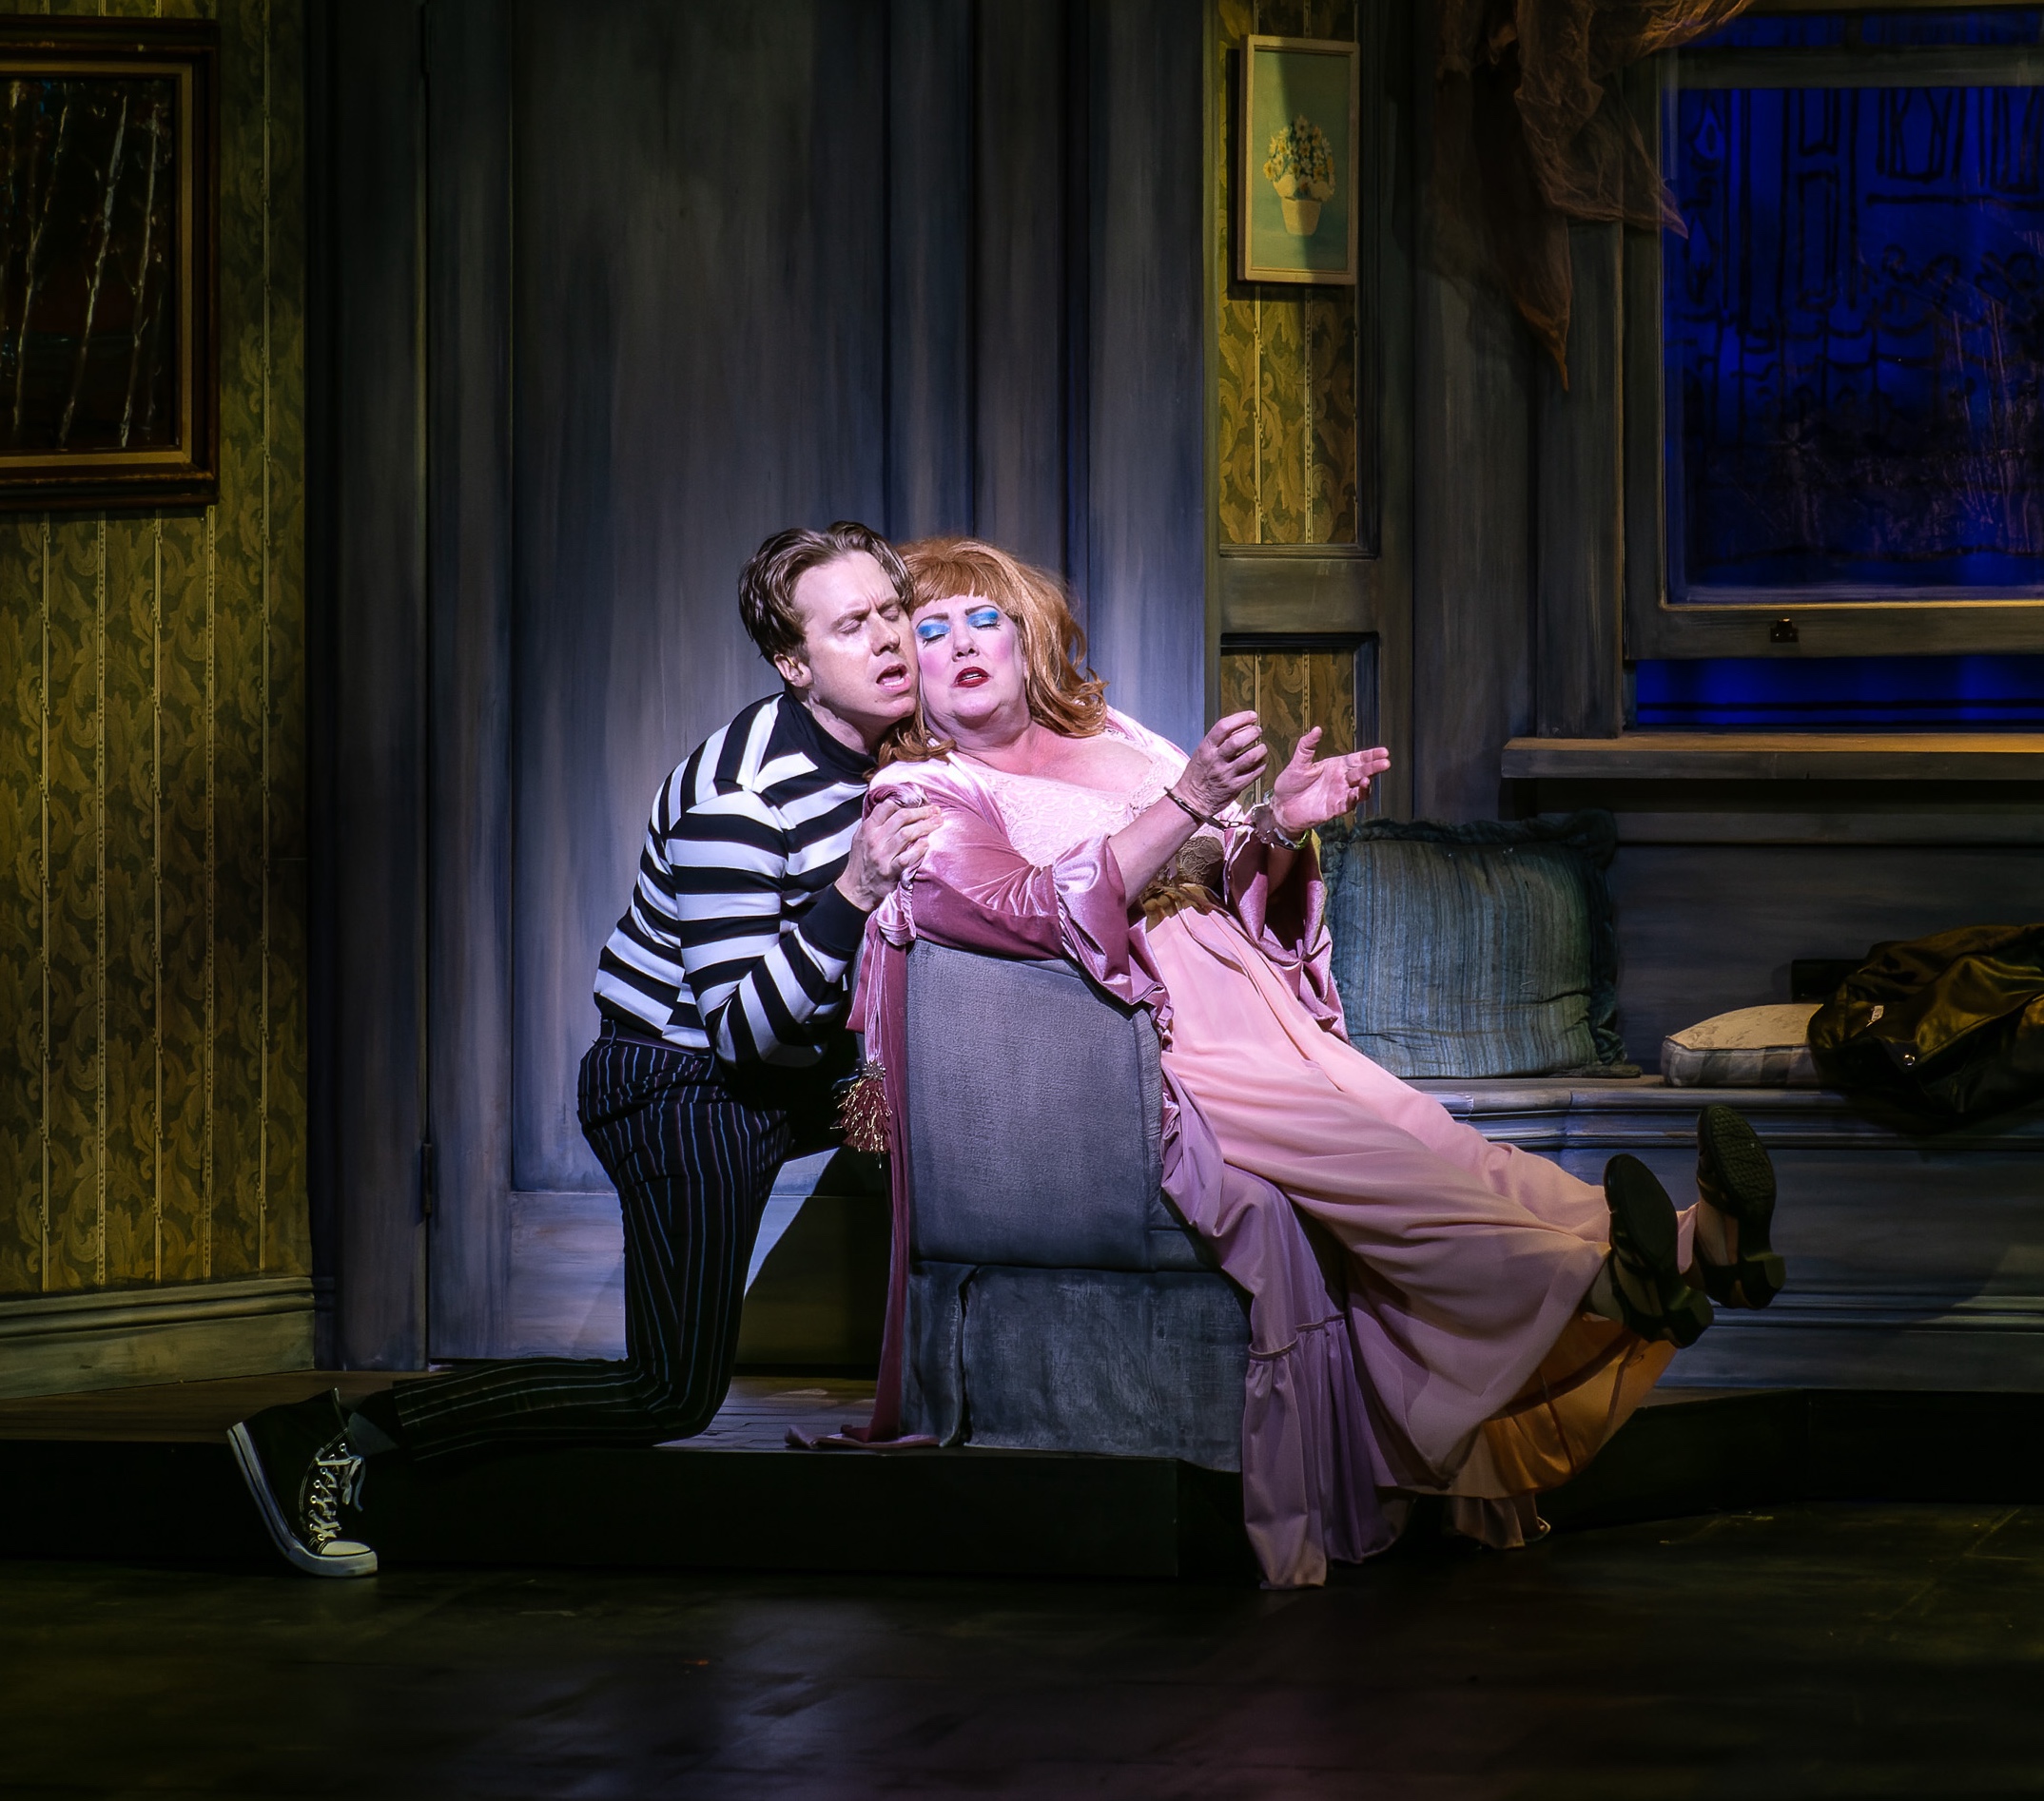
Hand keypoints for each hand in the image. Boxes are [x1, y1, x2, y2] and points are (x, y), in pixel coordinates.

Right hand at [836, 792, 936, 911]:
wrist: (855, 889)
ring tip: (938, 823)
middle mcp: (874, 839)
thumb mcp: (861, 837)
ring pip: (906, 834)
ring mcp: (882, 855)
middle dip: (921, 812)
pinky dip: (918, 850)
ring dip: (925, 826)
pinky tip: (927, 844)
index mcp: (868, 829)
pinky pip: (906, 858)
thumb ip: (875, 823)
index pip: (886, 807)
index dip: (905, 802)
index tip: (919, 802)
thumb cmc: (862, 861)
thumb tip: (894, 807)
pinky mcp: (889, 871)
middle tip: (936, 810)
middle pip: (901, 817)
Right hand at [1175, 711, 1268, 815]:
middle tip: (1257, 731)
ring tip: (1262, 747)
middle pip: (1237, 741)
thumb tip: (1240, 727)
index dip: (1241, 718)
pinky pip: (1254, 773)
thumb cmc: (1198, 774)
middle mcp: (1215, 760)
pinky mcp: (1235, 787)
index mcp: (1206, 748)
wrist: (1192, 800)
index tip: (1252, 716)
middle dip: (1252, 732)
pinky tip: (1261, 762)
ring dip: (1260, 749)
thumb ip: (1218, 741)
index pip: (1223, 727)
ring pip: (1249, 757)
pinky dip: (1261, 765)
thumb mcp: (1202, 753)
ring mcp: (1226, 774)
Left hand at [1268, 730, 1390, 834]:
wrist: (1281, 806)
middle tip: (1385, 763)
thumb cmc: (1290, 784)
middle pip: (1362, 772)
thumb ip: (1307, 746)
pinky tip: (1354, 793)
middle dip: (1374, 768)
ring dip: (1366, 785)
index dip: (1371, 755)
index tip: (1384, 751)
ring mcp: (1340, 794)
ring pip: (1360, 790)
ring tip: (1367, 780)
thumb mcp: (1298, 763)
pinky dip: (1353, 799)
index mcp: (1336, 766)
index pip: (1358, 759)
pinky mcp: (1335, 808)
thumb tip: (1317, 729)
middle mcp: (1342, 779)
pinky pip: (1348, 804)